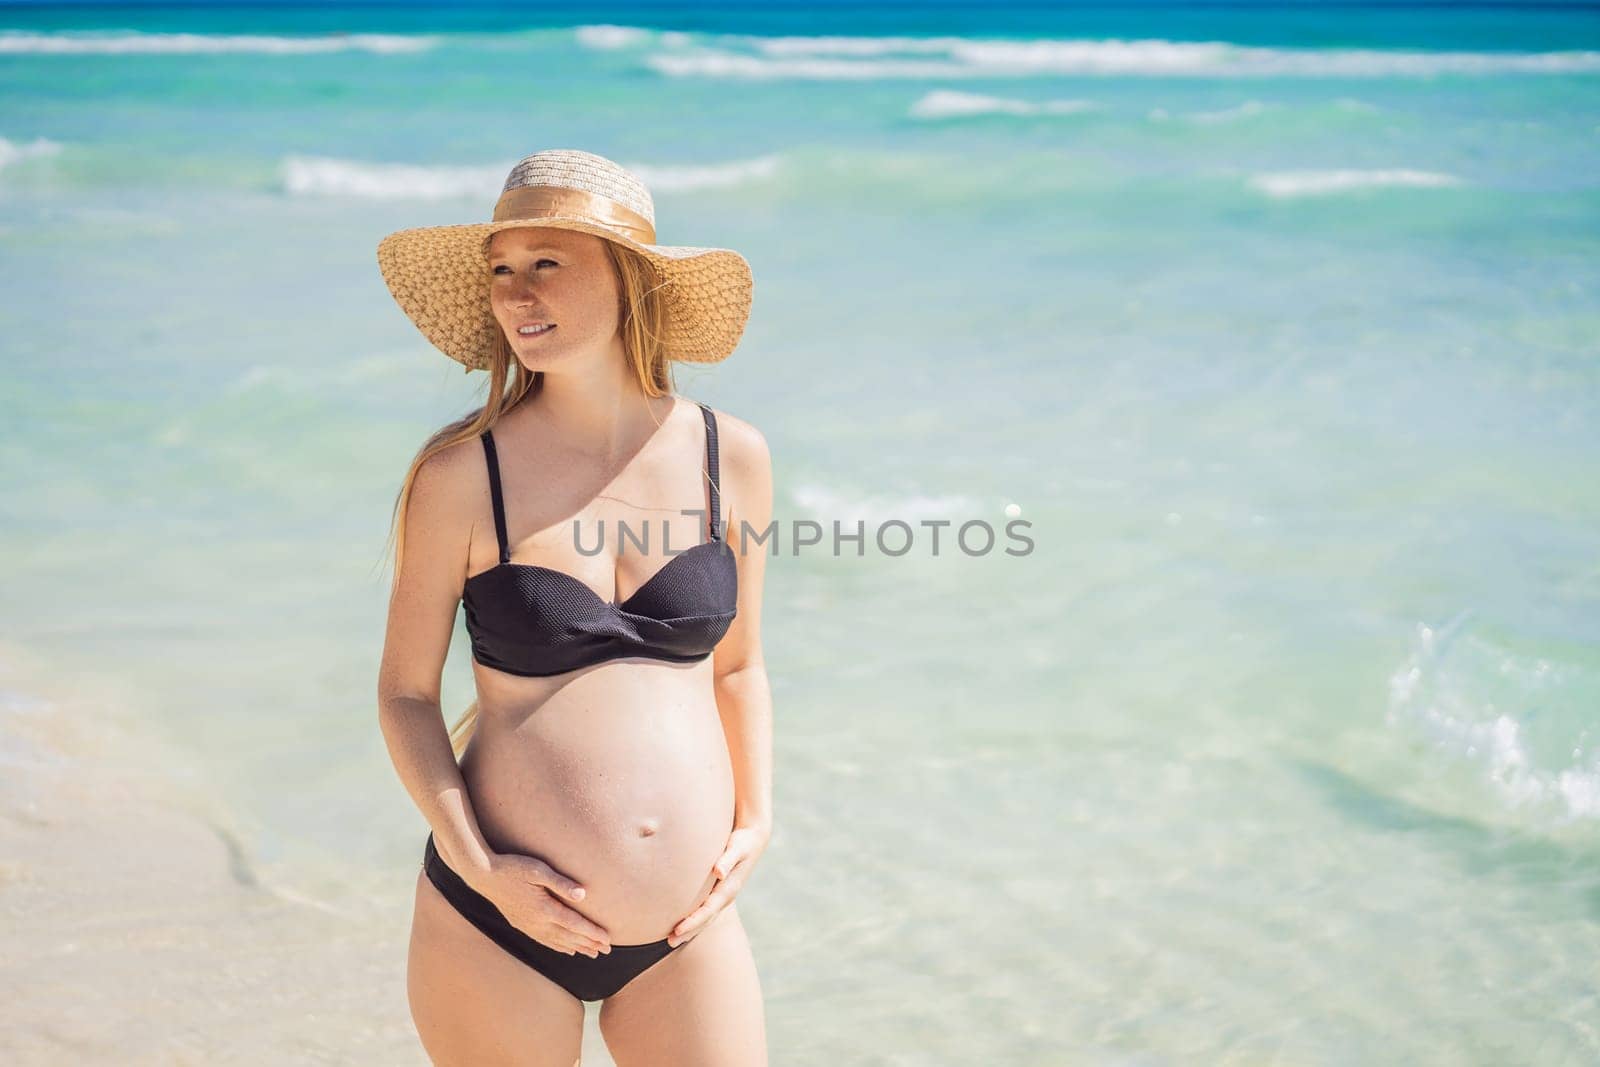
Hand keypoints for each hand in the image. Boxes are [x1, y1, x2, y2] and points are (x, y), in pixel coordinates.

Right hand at [476, 851, 612, 957]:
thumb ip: (561, 883)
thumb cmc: (514, 867)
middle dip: (590, 944)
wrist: (484, 876)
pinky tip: (568, 950)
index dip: (593, 933)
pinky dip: (559, 948)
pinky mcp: (522, 925)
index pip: (575, 924)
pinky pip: (544, 941)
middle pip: (569, 937)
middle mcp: (537, 922)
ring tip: (592, 954)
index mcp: (544, 909)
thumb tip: (583, 894)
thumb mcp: (539, 870)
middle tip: (608, 951)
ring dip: (577, 948)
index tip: (609, 940)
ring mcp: (529, 926)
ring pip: (558, 942)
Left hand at [667, 822, 769, 947]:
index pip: (707, 911)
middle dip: (689, 931)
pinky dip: (695, 918)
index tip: (677, 931)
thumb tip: (718, 872)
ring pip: (706, 917)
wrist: (754, 840)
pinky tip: (683, 921)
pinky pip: (706, 909)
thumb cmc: (743, 842)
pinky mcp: (719, 891)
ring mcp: (723, 895)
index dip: (692, 922)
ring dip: (690, 928)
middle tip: (669, 942)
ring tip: (673, 938)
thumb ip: (727, 860)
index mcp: (729, 889)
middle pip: (706, 919)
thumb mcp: (737, 848)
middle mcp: (726, 896)